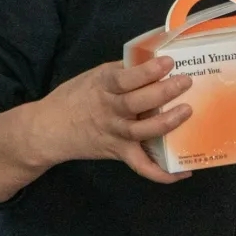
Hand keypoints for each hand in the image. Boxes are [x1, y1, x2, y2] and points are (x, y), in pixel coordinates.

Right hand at [27, 56, 194, 185]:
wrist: (48, 129)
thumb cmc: (75, 97)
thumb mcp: (94, 76)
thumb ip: (122, 71)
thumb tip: (154, 61)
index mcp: (102, 86)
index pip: (125, 78)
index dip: (147, 71)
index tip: (168, 62)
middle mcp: (109, 110)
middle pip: (136, 103)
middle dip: (163, 93)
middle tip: (185, 82)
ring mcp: (115, 133)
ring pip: (142, 131)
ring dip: (166, 123)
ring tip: (187, 111)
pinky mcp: (119, 152)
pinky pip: (141, 166)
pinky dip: (161, 173)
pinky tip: (182, 172)